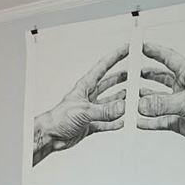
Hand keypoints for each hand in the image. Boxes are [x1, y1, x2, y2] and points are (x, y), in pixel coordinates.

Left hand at [32, 45, 127, 165]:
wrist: (50, 136)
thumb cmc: (58, 119)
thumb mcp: (84, 111)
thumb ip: (104, 110)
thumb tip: (122, 107)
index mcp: (85, 86)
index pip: (103, 67)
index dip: (115, 56)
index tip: (127, 48)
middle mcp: (89, 96)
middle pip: (109, 83)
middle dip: (122, 77)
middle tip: (134, 72)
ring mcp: (90, 110)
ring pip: (110, 102)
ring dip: (121, 100)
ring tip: (133, 96)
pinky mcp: (90, 123)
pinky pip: (107, 122)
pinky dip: (115, 122)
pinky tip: (123, 121)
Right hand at [137, 42, 184, 176]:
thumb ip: (163, 104)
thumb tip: (142, 105)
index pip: (168, 58)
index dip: (154, 51)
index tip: (140, 46)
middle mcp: (184, 88)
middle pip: (160, 78)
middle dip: (145, 75)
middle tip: (130, 73)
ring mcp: (181, 105)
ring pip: (157, 100)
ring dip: (144, 99)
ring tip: (129, 97)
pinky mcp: (180, 121)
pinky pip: (160, 119)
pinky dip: (148, 120)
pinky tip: (138, 120)